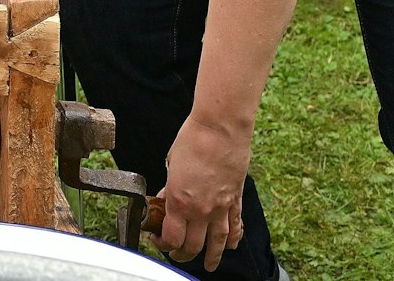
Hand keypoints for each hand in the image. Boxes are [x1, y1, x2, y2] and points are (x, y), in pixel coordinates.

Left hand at [153, 116, 249, 270]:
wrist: (220, 127)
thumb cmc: (193, 139)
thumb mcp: (171, 164)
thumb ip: (170, 186)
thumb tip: (167, 197)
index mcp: (179, 201)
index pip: (172, 237)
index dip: (163, 244)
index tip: (158, 239)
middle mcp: (201, 209)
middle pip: (193, 245)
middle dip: (183, 254)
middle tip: (177, 253)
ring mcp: (221, 207)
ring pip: (218, 243)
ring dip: (213, 257)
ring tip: (210, 265)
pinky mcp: (236, 199)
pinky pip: (236, 226)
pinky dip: (234, 239)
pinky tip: (231, 245)